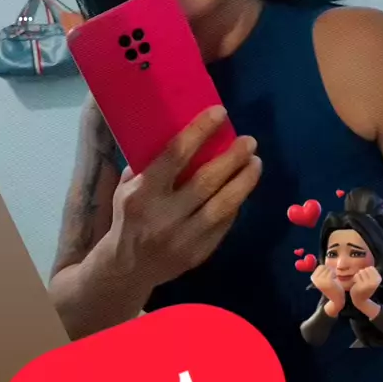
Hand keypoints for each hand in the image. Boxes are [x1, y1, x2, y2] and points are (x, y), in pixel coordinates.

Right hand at [106, 106, 262, 289]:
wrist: (127, 268)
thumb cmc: (129, 216)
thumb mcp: (127, 187)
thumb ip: (151, 164)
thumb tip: (184, 134)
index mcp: (143, 193)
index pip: (175, 155)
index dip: (200, 131)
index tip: (220, 113)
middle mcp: (164, 216)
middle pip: (207, 180)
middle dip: (233, 157)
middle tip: (249, 141)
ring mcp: (183, 238)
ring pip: (223, 205)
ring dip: (244, 181)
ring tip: (256, 162)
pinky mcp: (198, 254)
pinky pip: (224, 224)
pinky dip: (236, 203)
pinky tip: (242, 188)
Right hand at [311, 265, 345, 311]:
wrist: (336, 299)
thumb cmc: (331, 287)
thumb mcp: (324, 278)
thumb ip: (322, 271)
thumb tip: (323, 256)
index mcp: (313, 277)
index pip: (321, 266)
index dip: (327, 271)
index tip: (328, 279)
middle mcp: (315, 278)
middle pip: (325, 267)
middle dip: (330, 272)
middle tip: (331, 281)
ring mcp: (321, 280)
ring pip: (330, 269)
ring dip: (334, 274)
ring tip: (333, 282)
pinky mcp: (328, 281)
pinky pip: (333, 272)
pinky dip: (336, 276)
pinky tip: (335, 283)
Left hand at [350, 266, 381, 306]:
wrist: (361, 300)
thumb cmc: (365, 288)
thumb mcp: (372, 279)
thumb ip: (371, 272)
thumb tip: (367, 258)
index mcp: (378, 279)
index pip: (370, 268)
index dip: (367, 272)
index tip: (367, 279)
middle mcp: (374, 281)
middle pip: (365, 269)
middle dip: (362, 274)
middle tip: (363, 282)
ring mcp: (367, 284)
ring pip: (360, 272)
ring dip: (358, 276)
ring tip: (360, 283)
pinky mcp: (360, 285)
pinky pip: (356, 276)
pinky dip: (355, 279)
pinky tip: (356, 285)